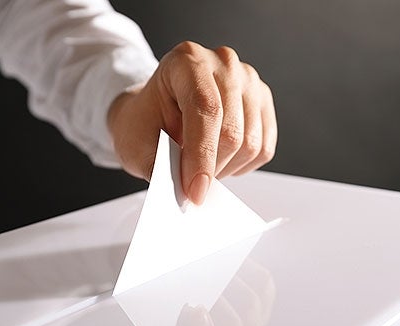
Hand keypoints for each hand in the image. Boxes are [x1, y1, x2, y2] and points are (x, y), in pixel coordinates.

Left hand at [108, 41, 276, 204]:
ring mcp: (249, 81)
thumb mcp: (136, 144)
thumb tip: (185, 191)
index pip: (205, 109)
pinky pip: (263, 149)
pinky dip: (242, 165)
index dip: (202, 155)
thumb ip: (160, 167)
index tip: (195, 191)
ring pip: (250, 144)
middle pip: (231, 131)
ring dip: (226, 168)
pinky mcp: (263, 102)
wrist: (157, 111)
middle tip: (191, 185)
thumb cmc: (145, 122)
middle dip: (211, 168)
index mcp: (187, 60)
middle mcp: (224, 64)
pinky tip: (221, 159)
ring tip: (202, 166)